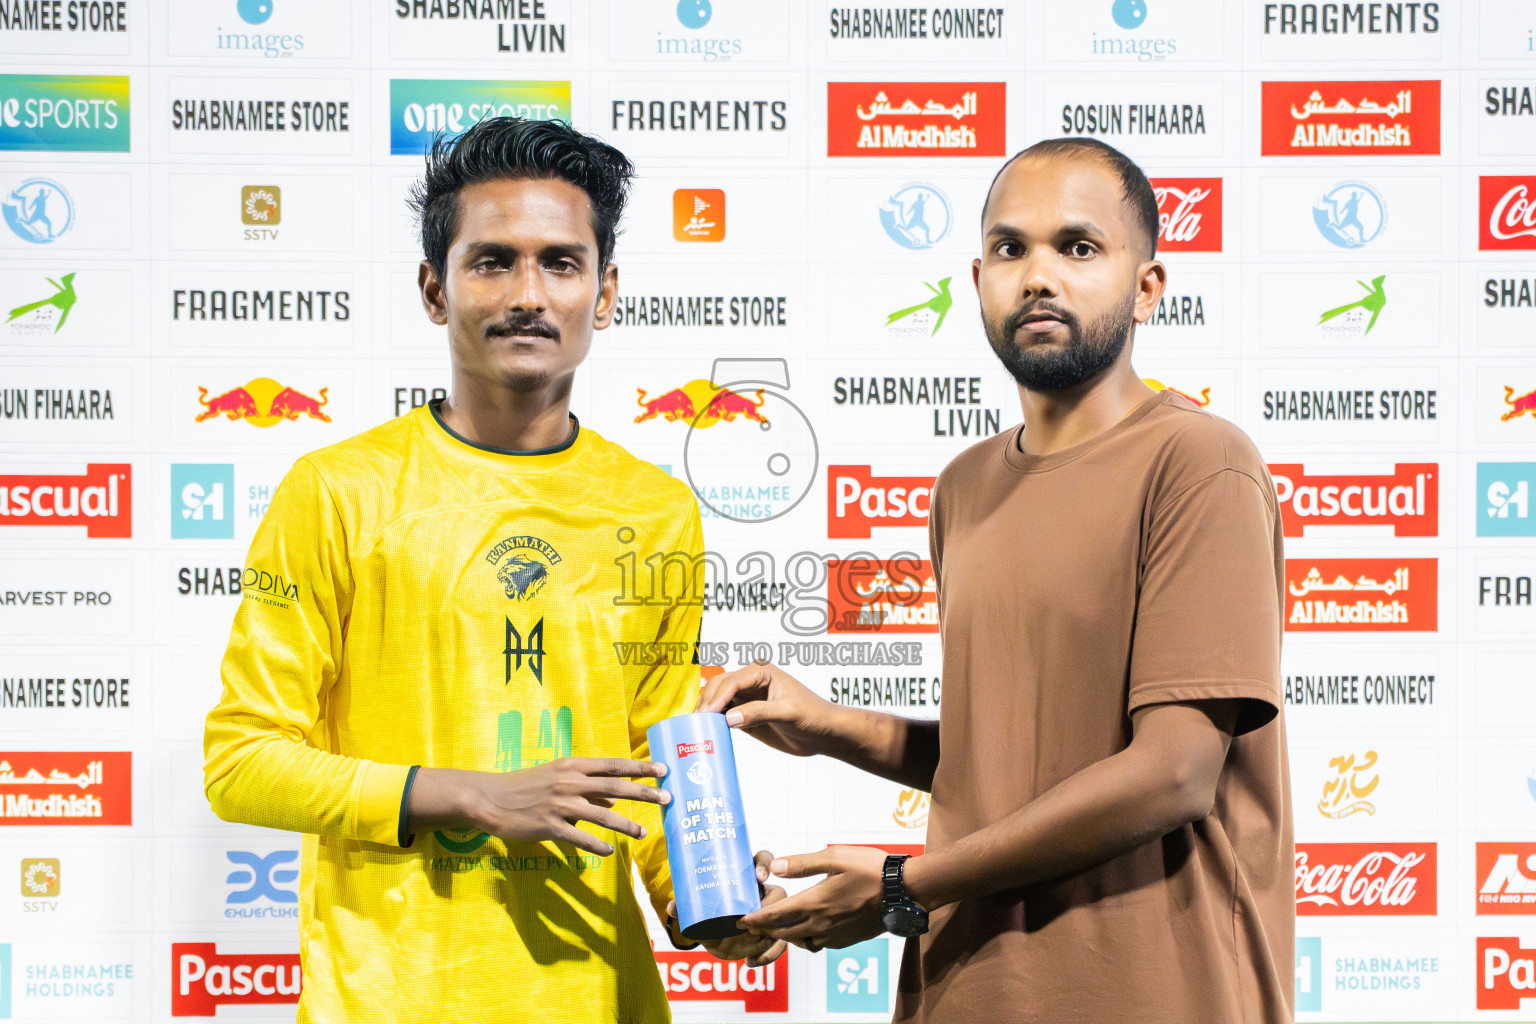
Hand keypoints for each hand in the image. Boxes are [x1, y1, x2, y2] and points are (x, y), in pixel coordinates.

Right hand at [413, 758, 669, 857]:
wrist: (490, 798)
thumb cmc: (525, 786)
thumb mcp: (557, 778)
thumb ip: (586, 787)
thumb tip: (614, 799)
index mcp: (572, 766)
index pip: (613, 764)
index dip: (640, 767)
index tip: (662, 769)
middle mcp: (570, 782)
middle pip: (615, 786)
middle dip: (644, 792)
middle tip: (667, 797)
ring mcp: (560, 804)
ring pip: (602, 814)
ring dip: (625, 824)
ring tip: (643, 832)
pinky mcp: (549, 826)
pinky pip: (579, 838)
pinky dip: (596, 846)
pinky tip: (609, 852)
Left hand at [666, 851, 789, 967]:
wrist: (714, 936)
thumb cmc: (709, 913)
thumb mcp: (698, 908)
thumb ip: (685, 907)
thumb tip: (673, 908)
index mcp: (747, 877)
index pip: (763, 860)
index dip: (764, 865)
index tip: (758, 876)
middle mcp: (762, 894)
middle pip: (779, 892)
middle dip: (769, 906)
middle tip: (748, 918)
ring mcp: (770, 916)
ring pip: (784, 920)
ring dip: (771, 931)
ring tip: (751, 940)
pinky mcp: (771, 936)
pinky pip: (779, 945)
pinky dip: (768, 955)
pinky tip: (751, 960)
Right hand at [697, 661, 848, 758]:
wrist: (824, 733)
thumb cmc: (814, 716)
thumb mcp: (788, 713)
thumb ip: (759, 713)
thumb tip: (728, 718)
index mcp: (762, 671)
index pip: (732, 681)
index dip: (718, 697)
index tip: (707, 713)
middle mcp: (751, 681)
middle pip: (719, 687)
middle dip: (707, 702)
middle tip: (696, 721)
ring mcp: (747, 698)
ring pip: (718, 700)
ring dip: (707, 711)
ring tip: (695, 727)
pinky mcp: (746, 715)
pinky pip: (725, 716)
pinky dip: (714, 722)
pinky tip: (706, 732)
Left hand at [738, 846, 888, 950]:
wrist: (903, 891)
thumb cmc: (870, 869)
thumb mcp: (834, 857)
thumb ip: (802, 863)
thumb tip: (775, 867)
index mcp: (815, 902)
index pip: (776, 915)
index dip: (755, 918)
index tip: (740, 920)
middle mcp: (821, 923)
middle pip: (783, 932)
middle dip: (765, 929)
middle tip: (752, 924)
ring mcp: (834, 934)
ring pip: (800, 941)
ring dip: (784, 935)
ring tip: (777, 926)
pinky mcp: (846, 939)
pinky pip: (818, 944)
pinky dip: (806, 939)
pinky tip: (807, 928)